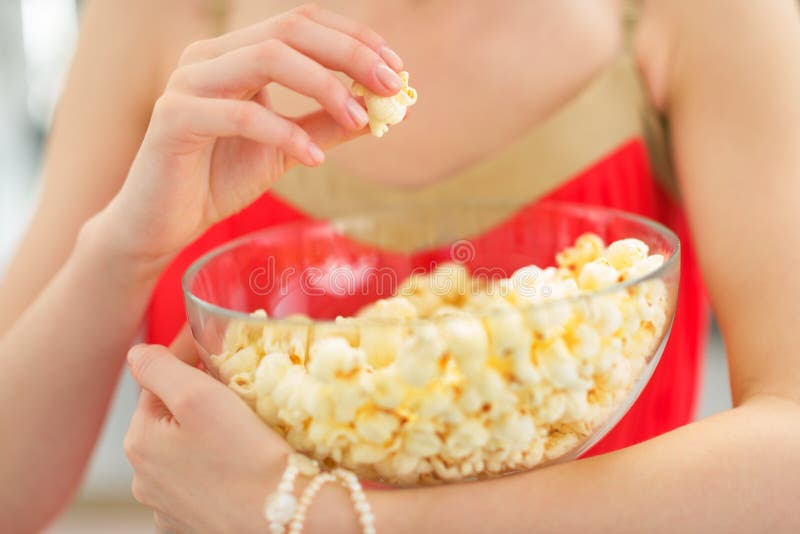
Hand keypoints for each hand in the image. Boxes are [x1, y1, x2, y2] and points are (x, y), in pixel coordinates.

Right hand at [95, 4, 404, 265]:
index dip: (354, 39)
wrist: (165, 221)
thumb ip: (328, 125)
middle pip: (289, 30)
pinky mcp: (174, 119)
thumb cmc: (221, 178)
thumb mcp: (288, 148)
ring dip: (324, 87)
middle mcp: (211, 56)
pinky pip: (240, 114)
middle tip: (391, 86)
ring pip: (265, 60)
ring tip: (359, 120)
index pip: (302, 22)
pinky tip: (315, 160)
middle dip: (349, 54)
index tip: (396, 69)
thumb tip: (383, 111)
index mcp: (236, 53)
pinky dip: (285, 134)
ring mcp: (189, 82)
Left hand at [124, 329, 291, 533]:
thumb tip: (138, 354)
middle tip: (234, 378)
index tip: (210, 337)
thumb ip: (158, 366)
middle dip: (197, 393)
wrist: (287, 516)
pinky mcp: (198, 521)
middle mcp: (145, 478)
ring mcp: (170, 505)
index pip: (156, 381)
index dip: (185, 354)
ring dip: (208, 429)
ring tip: (243, 419)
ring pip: (187, 447)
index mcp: (140, 442)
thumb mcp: (196, 396)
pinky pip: (204, 477)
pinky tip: (243, 457)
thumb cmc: (245, 457)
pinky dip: (219, 462)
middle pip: (171, 415)